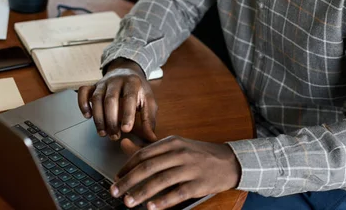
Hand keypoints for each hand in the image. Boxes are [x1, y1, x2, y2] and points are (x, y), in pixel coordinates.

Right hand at [77, 58, 157, 141]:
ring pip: (96, 98)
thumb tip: (151, 138)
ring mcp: (103, 82)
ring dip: (98, 118)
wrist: (127, 71)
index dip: (127, 114)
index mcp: (133, 82)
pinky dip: (82, 104)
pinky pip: (83, 92)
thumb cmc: (138, 90)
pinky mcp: (93, 85)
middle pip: (110, 99)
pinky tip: (87, 116)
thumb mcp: (148, 101)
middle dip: (111, 120)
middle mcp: (116, 80)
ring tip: (103, 133)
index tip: (126, 130)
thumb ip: (149, 118)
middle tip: (115, 136)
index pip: (129, 98)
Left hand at [110, 136, 240, 209]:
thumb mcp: (175, 145)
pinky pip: (177, 193)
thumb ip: (150, 148)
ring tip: (128, 202)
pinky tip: (151, 207)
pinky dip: (163, 201)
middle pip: (148, 167)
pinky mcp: (199, 184)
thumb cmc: (198, 154)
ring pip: (160, 181)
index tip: (116, 177)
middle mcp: (180, 153)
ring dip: (141, 193)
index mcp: (172, 142)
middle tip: (115, 191)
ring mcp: (190, 168)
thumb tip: (124, 145)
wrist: (230, 162)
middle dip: (128, 181)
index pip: (144, 154)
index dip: (127, 166)